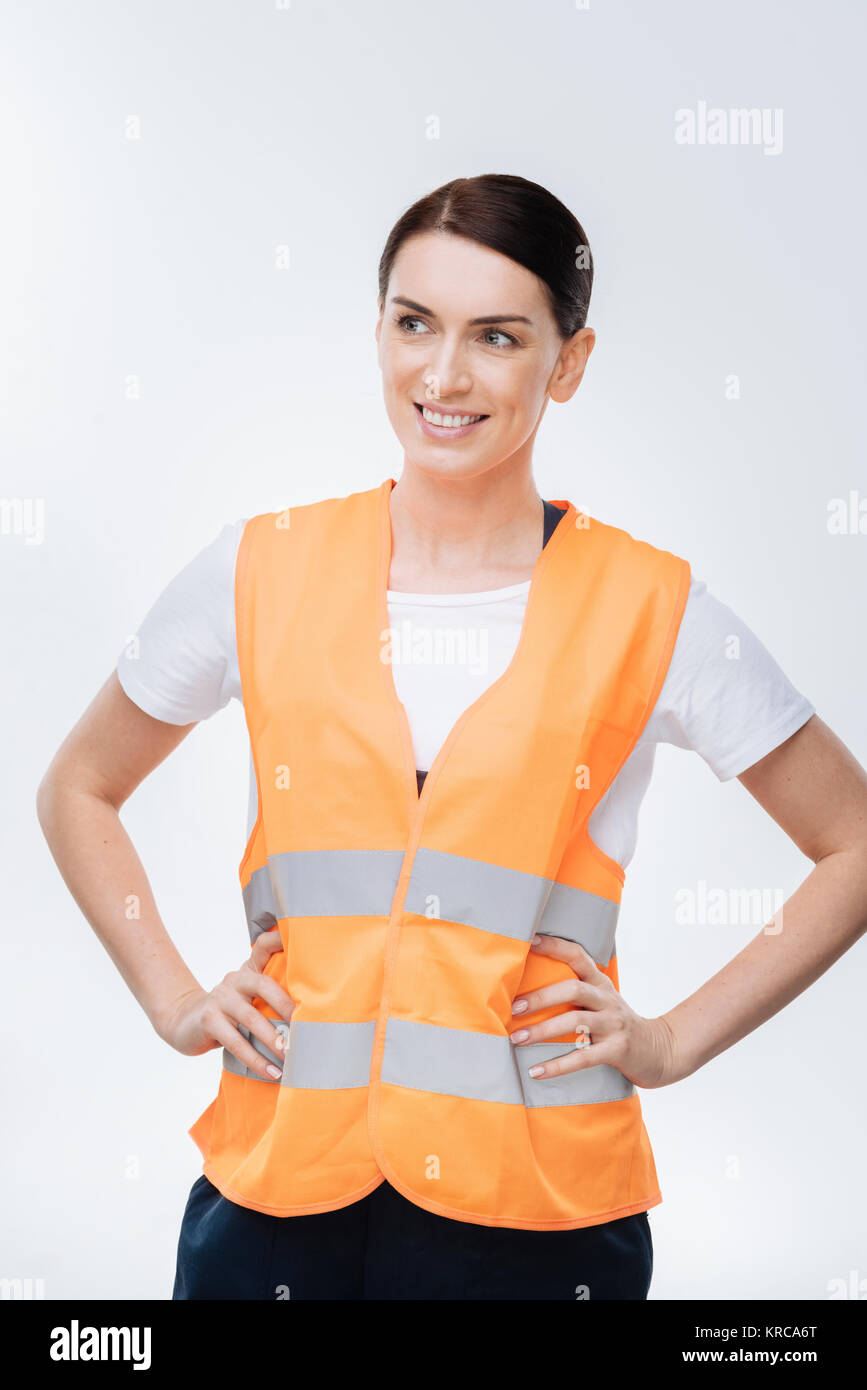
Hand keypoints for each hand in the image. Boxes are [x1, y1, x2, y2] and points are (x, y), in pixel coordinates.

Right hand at [156, 927, 294, 1081]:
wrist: (184, 1022)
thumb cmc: (228, 1013)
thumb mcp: (247, 998)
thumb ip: (271, 997)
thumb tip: (313, 1013)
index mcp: (248, 971)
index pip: (263, 947)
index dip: (279, 939)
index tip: (299, 941)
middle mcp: (235, 979)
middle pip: (264, 985)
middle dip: (287, 1007)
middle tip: (306, 1029)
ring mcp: (220, 998)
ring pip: (252, 1019)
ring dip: (274, 1041)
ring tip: (291, 1058)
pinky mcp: (209, 1020)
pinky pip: (237, 1042)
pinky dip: (256, 1060)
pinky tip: (272, 1073)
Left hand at [510, 934, 681, 1088]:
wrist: (661, 1051)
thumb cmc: (618, 1025)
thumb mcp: (603, 1001)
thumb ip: (577, 992)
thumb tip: (528, 990)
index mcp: (601, 984)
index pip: (578, 955)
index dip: (555, 946)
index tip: (529, 941)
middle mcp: (607, 999)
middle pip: (573, 989)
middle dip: (541, 998)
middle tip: (514, 1008)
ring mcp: (614, 1024)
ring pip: (576, 1022)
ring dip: (543, 1030)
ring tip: (516, 1039)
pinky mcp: (617, 1050)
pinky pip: (583, 1058)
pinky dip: (557, 1065)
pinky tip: (536, 1071)